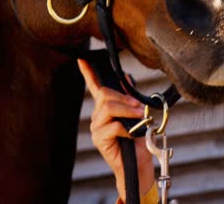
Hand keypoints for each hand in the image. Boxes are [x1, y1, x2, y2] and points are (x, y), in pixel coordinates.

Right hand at [77, 59, 154, 201]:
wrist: (138, 164)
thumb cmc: (138, 141)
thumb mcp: (137, 115)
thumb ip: (130, 98)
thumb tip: (127, 78)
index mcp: (106, 108)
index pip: (95, 87)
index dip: (89, 73)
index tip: (82, 59)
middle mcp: (98, 116)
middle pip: (105, 94)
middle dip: (125, 98)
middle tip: (140, 108)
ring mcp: (97, 127)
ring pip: (109, 107)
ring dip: (128, 110)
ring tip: (140, 117)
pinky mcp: (100, 139)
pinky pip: (113, 125)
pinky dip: (127, 128)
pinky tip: (133, 134)